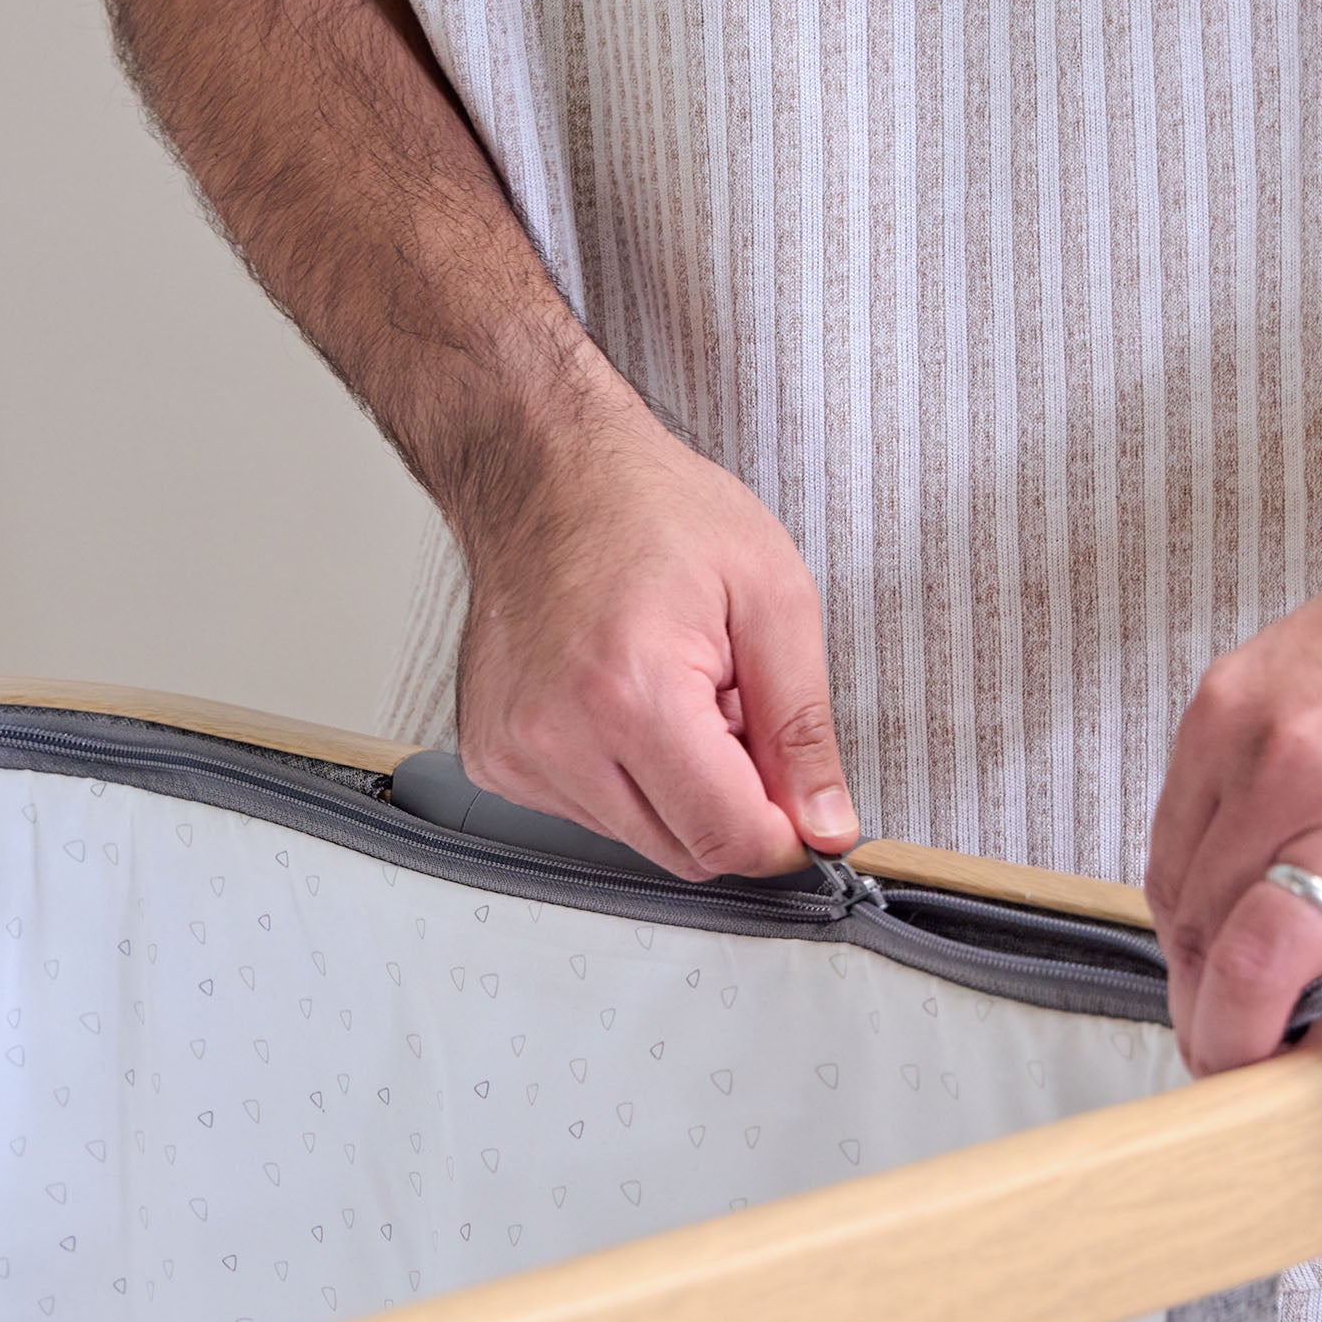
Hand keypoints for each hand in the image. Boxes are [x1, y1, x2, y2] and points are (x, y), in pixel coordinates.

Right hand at [452, 389, 858, 881]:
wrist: (543, 469)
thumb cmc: (649, 508)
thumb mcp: (772, 596)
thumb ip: (804, 727)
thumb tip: (826, 824)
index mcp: (633, 694)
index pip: (729, 838)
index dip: (785, 832)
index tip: (800, 801)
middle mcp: (558, 736)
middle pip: (685, 851)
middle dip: (729, 801)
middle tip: (728, 708)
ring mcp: (516, 752)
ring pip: (638, 838)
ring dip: (675, 787)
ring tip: (670, 692)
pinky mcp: (495, 757)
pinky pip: (588, 812)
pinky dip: (623, 775)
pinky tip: (621, 702)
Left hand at [1146, 505, 1321, 1149]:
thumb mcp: (1287, 683)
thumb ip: (1246, 781)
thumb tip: (1223, 888)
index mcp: (1229, 719)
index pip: (1168, 869)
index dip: (1174, 952)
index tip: (1192, 987)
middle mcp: (1289, 756)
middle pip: (1205, 918)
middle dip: (1201, 1003)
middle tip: (1215, 1052)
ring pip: (1276, 948)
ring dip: (1254, 1036)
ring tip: (1262, 1082)